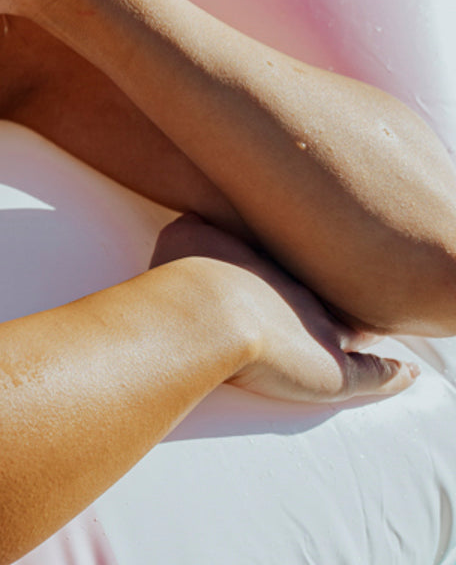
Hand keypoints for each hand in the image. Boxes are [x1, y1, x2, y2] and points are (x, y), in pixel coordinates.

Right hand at [153, 215, 417, 403]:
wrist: (205, 310)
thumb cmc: (189, 272)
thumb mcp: (185, 234)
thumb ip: (196, 226)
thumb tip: (195, 219)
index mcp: (271, 265)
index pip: (301, 260)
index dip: (308, 260)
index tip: (313, 254)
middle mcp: (302, 293)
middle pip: (330, 291)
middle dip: (339, 289)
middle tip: (349, 287)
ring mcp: (322, 332)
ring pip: (355, 328)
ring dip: (365, 328)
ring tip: (378, 329)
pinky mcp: (336, 372)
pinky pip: (376, 373)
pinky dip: (393, 373)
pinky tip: (407, 372)